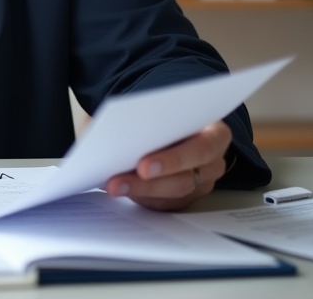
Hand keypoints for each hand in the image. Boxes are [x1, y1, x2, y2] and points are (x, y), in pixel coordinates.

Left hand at [104, 120, 231, 210]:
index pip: (203, 149)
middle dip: (148, 183)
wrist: (167, 127)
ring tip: (112, 186)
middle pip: (185, 179)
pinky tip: (120, 188)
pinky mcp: (185, 198)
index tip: (142, 165)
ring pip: (172, 195)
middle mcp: (212, 162)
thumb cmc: (164, 115)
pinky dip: (141, 197)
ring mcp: (200, 184)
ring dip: (139, 191)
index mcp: (215, 134)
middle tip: (117, 182)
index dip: (174, 159)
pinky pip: (165, 204)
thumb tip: (97, 130)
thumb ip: (137, 115)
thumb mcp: (155, 108)